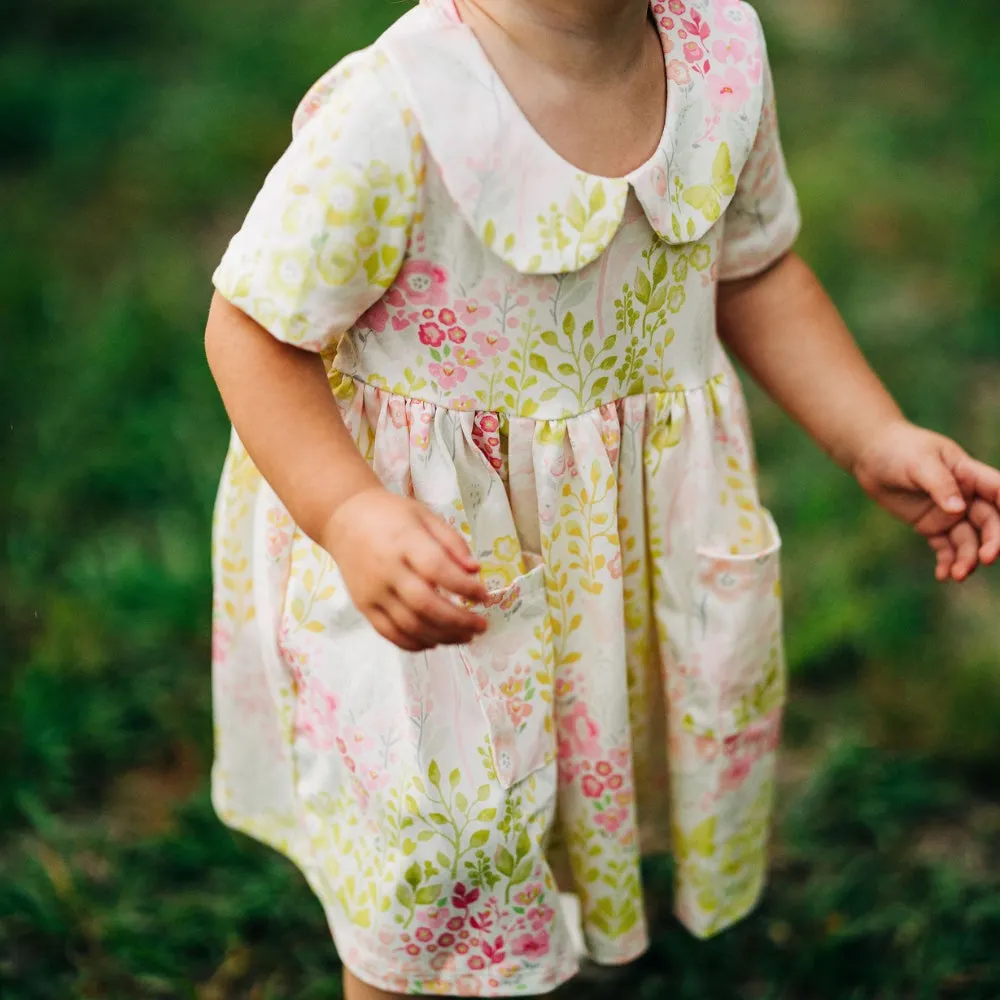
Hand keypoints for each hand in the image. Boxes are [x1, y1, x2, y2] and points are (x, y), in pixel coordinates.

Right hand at [322, 488, 487, 650]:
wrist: (344, 519)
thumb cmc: (391, 515)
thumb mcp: (425, 516)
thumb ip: (452, 543)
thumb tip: (476, 571)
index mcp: (405, 541)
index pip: (438, 569)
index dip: (465, 587)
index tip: (485, 596)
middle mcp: (387, 570)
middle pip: (425, 605)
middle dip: (459, 620)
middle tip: (481, 625)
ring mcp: (373, 592)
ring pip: (410, 625)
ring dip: (442, 636)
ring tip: (465, 636)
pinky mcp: (363, 606)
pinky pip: (390, 633)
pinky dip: (415, 643)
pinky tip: (435, 641)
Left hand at [852, 420, 999, 581]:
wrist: (870, 456)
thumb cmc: (898, 450)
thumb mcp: (919, 463)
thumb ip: (940, 485)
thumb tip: (958, 509)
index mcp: (969, 474)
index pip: (999, 491)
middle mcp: (966, 496)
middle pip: (989, 522)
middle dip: (992, 541)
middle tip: (986, 558)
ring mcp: (949, 513)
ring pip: (968, 540)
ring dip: (967, 558)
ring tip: (958, 575)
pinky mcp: (931, 526)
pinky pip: (945, 547)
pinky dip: (947, 562)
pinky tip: (943, 575)